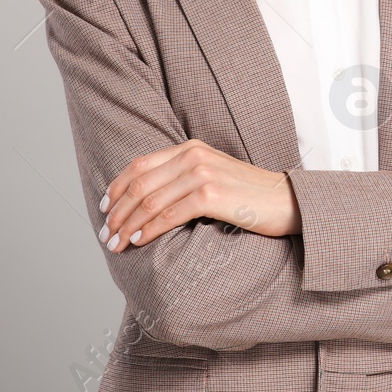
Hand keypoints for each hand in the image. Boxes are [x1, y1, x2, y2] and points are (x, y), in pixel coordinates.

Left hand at [97, 139, 298, 253]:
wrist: (287, 201)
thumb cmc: (250, 196)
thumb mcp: (213, 177)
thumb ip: (183, 179)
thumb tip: (146, 203)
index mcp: (191, 148)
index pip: (139, 165)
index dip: (116, 188)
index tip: (104, 210)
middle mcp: (194, 155)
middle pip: (140, 184)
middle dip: (117, 212)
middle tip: (105, 235)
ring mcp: (203, 173)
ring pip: (150, 201)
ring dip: (127, 225)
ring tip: (116, 244)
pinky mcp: (211, 195)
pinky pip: (169, 215)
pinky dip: (149, 229)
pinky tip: (138, 240)